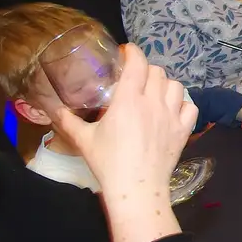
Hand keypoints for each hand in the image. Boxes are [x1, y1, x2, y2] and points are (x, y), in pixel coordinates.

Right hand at [48, 45, 195, 241]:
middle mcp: (154, 103)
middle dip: (145, 69)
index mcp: (129, 100)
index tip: (125, 53)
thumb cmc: (108, 163)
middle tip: (134, 77)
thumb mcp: (83, 139)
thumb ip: (67, 120)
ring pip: (176, 86)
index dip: (133, 53)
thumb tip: (51, 107)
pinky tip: (172, 110)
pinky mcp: (184, 131)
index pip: (137, 63)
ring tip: (154, 92)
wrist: (136, 189)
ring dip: (165, 84)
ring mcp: (172, 116)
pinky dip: (182, 104)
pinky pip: (190, 107)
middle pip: (157, 72)